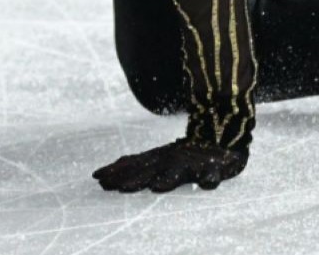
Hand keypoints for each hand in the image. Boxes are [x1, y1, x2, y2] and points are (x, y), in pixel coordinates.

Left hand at [92, 138, 248, 191]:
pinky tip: (206, 182)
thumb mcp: (155, 157)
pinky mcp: (214, 166)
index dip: (117, 172)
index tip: (98, 178)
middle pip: (151, 170)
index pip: (133, 166)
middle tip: (120, 188)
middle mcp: (171, 160)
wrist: (219, 130)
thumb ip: (132, 166)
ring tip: (156, 187)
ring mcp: (192, 163)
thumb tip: (99, 175)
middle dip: (135, 179)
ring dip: (168, 179)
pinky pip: (212, 173)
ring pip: (180, 171)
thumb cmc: (184, 153)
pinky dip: (209, 177)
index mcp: (157, 158)